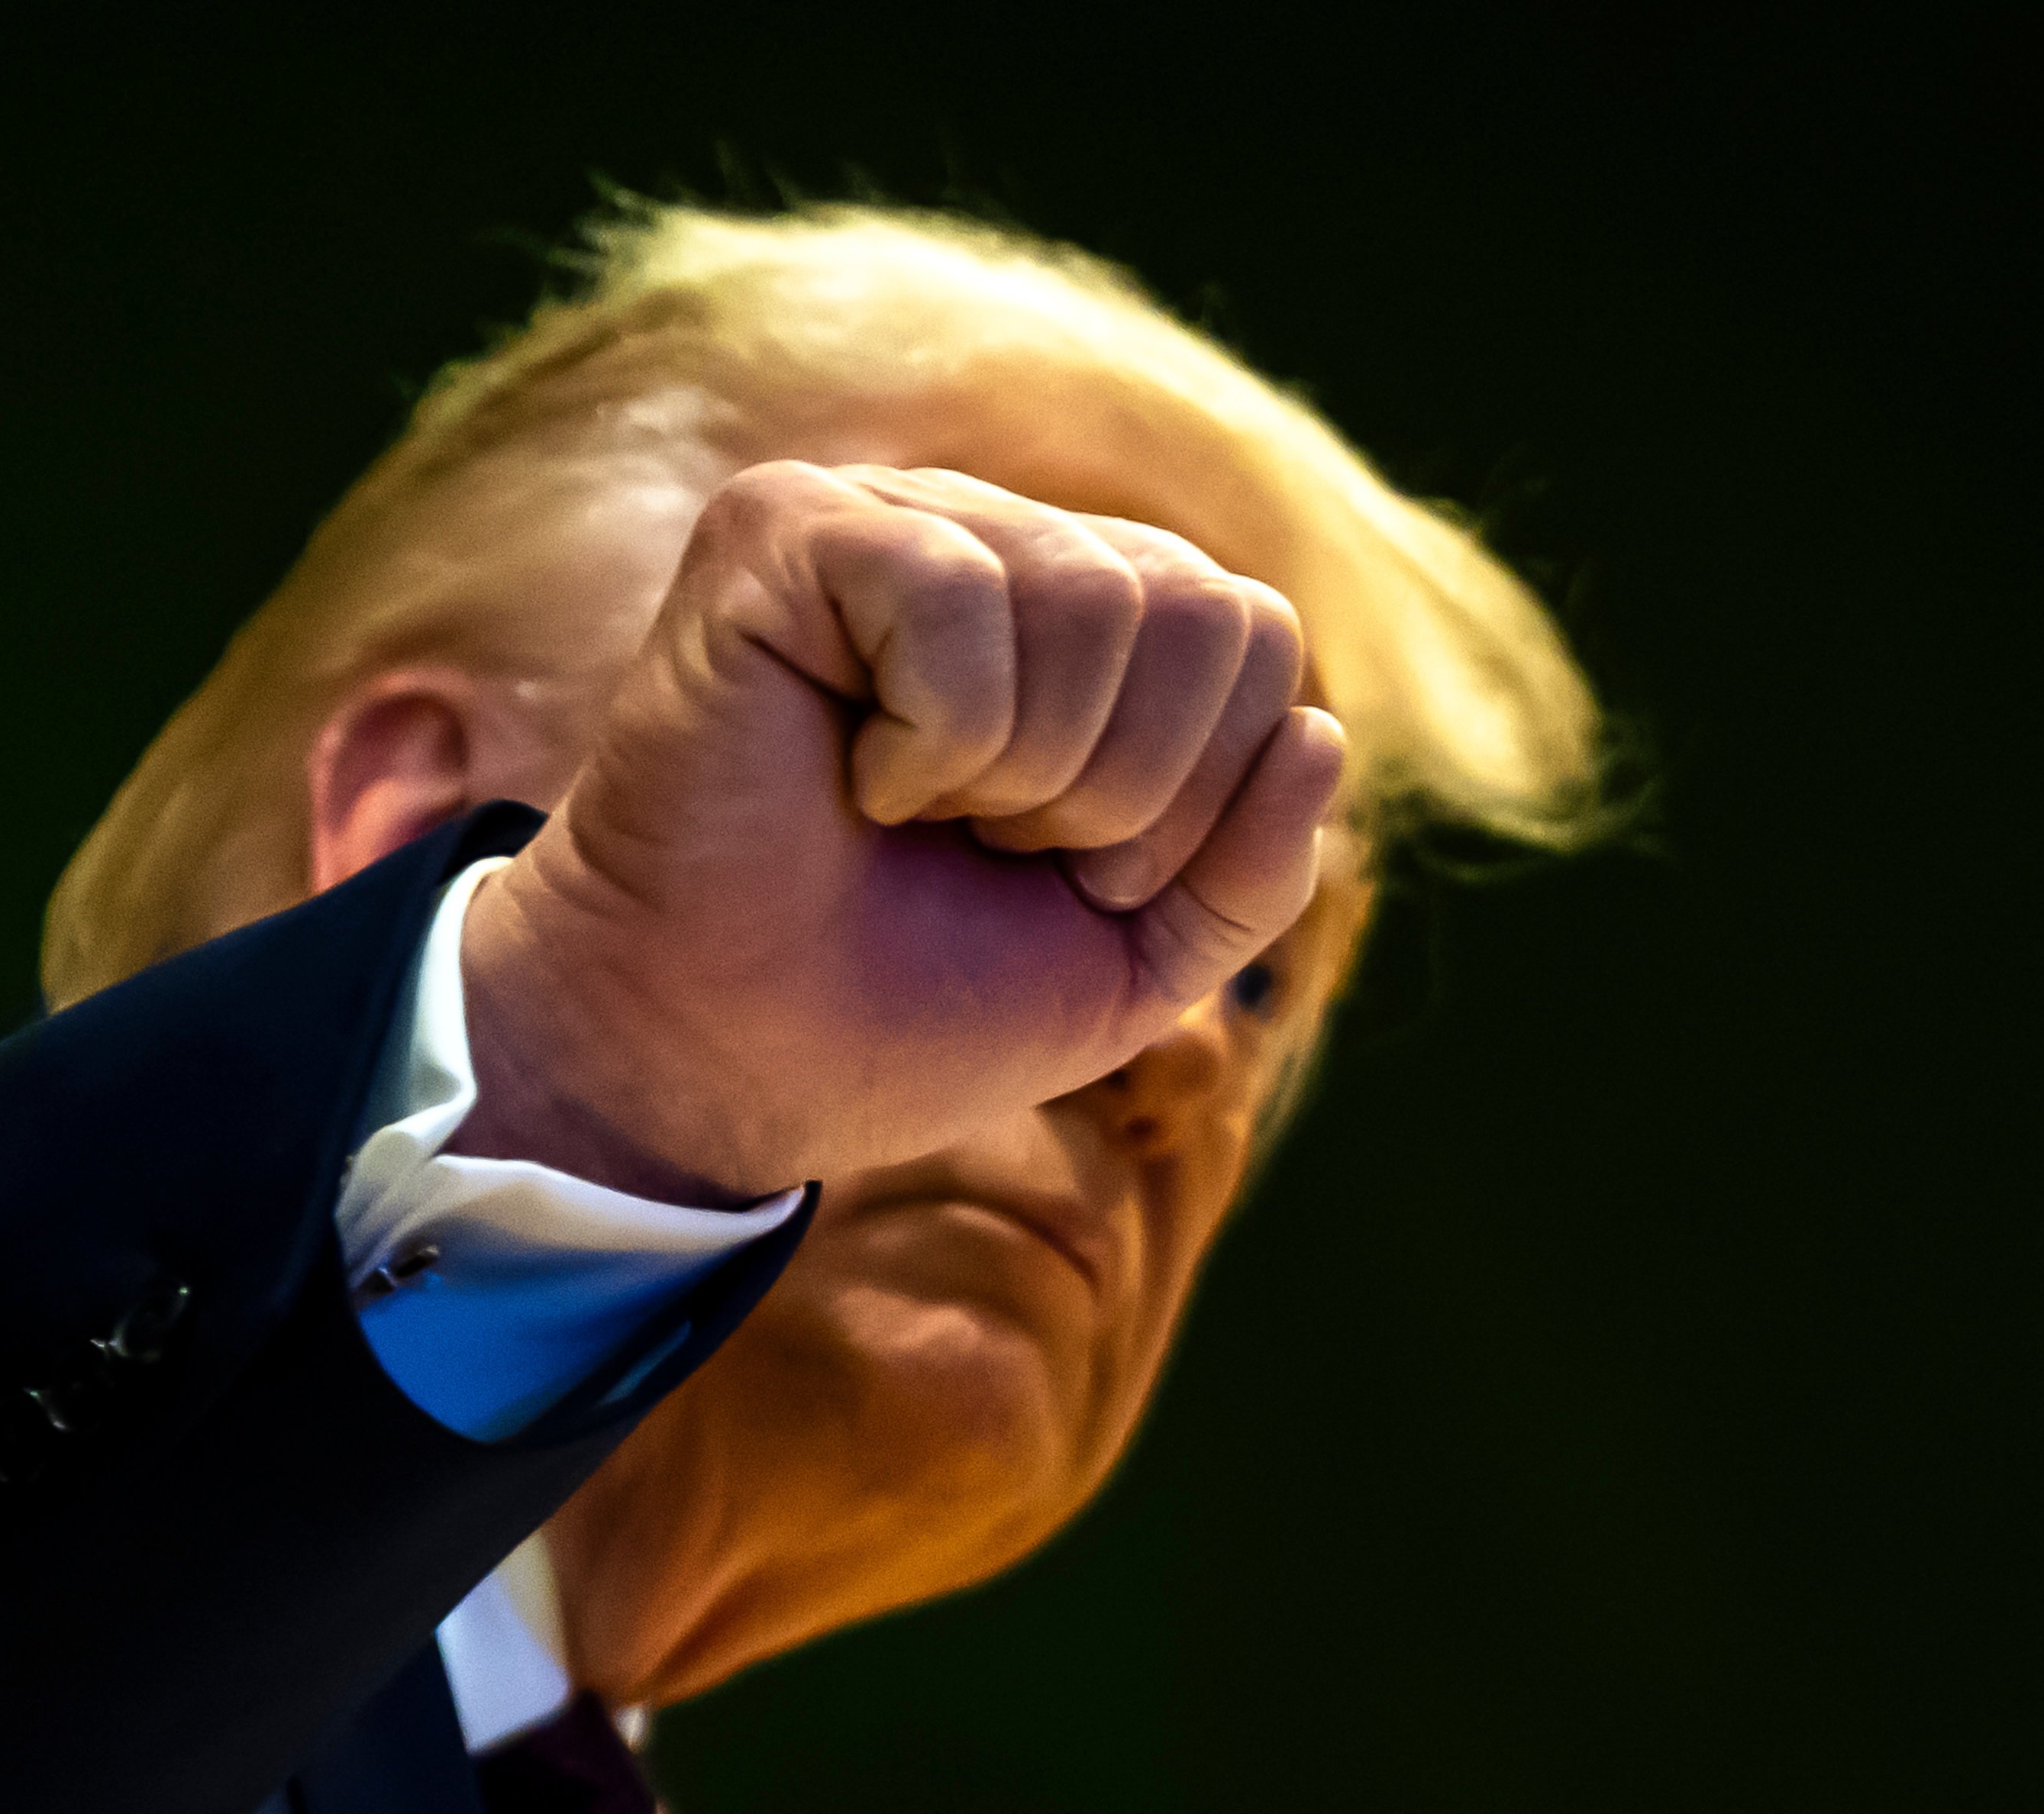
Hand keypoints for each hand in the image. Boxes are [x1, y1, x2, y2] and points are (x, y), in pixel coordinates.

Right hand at [453, 462, 1344, 1204]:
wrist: (722, 1064)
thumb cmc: (904, 1005)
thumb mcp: (1133, 962)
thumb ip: (1253, 871)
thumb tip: (1321, 731)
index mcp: (1094, 618)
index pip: (1255, 640)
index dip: (1191, 803)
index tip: (1062, 874)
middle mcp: (1003, 540)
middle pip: (1202, 610)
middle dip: (1116, 796)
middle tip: (985, 849)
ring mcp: (893, 519)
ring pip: (1094, 602)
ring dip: (1017, 776)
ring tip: (913, 815)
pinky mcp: (785, 528)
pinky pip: (954, 599)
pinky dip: (926, 740)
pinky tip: (850, 776)